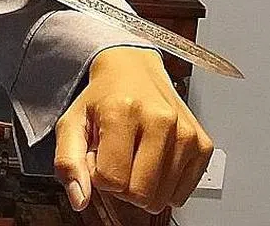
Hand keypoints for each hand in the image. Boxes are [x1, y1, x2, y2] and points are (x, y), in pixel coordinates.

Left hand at [53, 46, 213, 213]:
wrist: (134, 69)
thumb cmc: (102, 98)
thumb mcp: (72, 123)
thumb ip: (68, 162)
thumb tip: (79, 200)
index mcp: (123, 112)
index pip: (111, 179)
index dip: (98, 176)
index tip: (99, 156)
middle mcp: (160, 120)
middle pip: (140, 194)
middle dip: (121, 186)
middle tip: (116, 159)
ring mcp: (185, 133)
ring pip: (161, 198)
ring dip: (143, 187)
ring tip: (134, 157)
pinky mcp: (202, 144)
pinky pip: (182, 194)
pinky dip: (165, 187)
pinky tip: (154, 162)